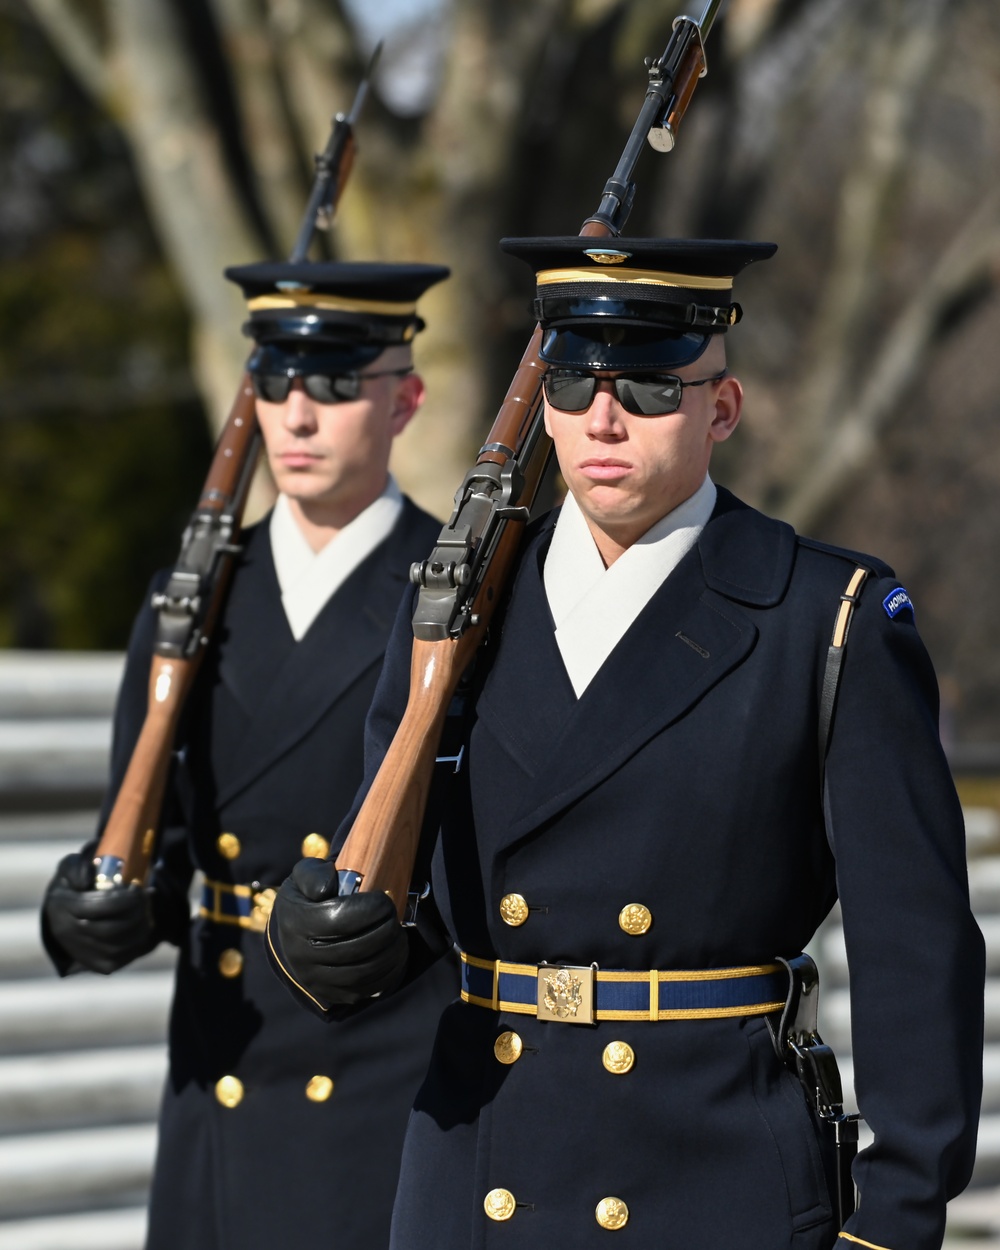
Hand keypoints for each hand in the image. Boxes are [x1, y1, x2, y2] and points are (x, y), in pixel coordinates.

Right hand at [42, 852, 157, 974]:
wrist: (61, 915)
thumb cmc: (72, 885)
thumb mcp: (70, 867)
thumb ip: (78, 867)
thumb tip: (86, 881)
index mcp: (63, 908)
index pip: (101, 906)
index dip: (125, 898)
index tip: (137, 887)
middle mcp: (69, 934)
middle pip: (111, 929)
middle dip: (136, 912)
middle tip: (145, 898)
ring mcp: (82, 953)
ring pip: (120, 946)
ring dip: (140, 926)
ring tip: (145, 911)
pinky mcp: (98, 965)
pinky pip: (124, 957)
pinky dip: (139, 941)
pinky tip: (142, 925)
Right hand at [270, 858, 407, 1006]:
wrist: (295, 934)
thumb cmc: (308, 898)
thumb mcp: (305, 876)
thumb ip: (314, 874)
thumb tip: (326, 889)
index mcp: (295, 923)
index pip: (339, 919)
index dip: (369, 909)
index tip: (383, 899)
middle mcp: (301, 956)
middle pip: (355, 948)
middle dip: (384, 929)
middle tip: (393, 915)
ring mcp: (315, 979)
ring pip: (363, 971)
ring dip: (390, 951)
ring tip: (397, 932)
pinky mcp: (331, 994)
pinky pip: (366, 988)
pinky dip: (388, 970)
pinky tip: (395, 952)